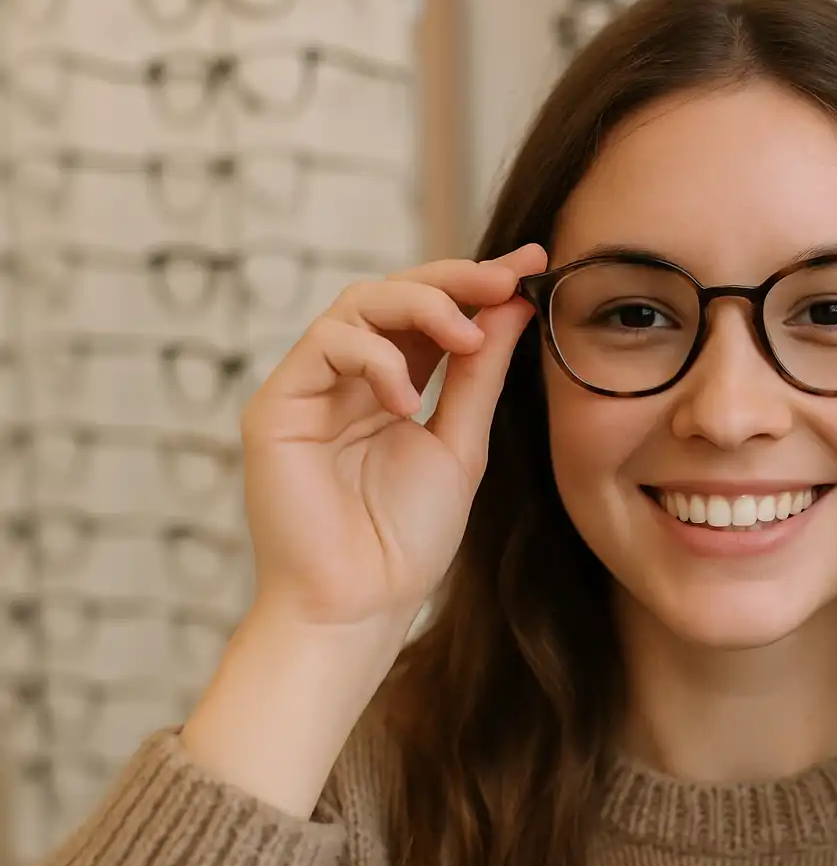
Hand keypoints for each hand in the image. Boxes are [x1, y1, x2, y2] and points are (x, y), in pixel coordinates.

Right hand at [239, 244, 547, 643]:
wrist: (360, 603)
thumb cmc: (406, 539)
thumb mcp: (460, 443)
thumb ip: (480, 374)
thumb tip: (513, 305)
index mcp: (391, 385)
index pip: (431, 314)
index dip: (477, 283)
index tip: (532, 263)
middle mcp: (347, 378)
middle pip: (392, 293)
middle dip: (453, 279)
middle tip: (503, 280)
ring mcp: (310, 388)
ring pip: (357, 304)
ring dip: (420, 307)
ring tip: (465, 338)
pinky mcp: (276, 406)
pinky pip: (324, 344)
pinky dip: (373, 356)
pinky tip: (403, 397)